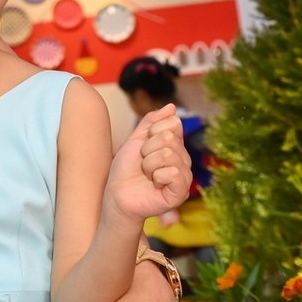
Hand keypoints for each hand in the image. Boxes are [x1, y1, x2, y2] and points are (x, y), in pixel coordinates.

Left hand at [106, 106, 191, 220]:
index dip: (151, 133)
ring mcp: (184, 175)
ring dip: (149, 165)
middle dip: (147, 150)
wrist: (117, 194)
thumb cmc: (125, 169)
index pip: (173, 123)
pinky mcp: (181, 192)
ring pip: (169, 154)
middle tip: (143, 164)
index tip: (142, 147)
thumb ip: (151, 122)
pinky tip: (155, 185)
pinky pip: (174, 173)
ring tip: (147, 175)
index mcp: (174, 145)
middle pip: (169, 137)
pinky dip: (158, 177)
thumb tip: (171, 106)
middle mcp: (183, 158)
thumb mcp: (135, 139)